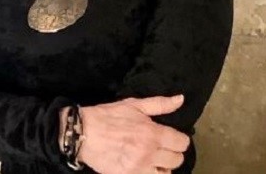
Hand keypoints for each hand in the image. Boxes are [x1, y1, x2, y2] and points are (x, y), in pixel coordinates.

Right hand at [74, 95, 189, 173]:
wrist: (83, 133)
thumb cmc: (108, 116)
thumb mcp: (134, 105)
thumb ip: (160, 104)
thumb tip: (181, 98)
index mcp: (153, 132)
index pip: (182, 143)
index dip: (179, 140)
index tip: (172, 139)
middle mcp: (149, 152)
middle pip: (177, 160)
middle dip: (172, 154)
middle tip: (162, 149)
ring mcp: (139, 168)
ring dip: (162, 167)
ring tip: (153, 161)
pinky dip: (149, 173)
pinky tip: (143, 167)